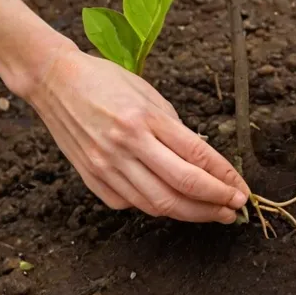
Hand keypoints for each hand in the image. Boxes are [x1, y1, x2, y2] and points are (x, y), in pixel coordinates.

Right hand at [27, 45, 248, 221]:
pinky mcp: (93, 179)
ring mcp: (106, 165)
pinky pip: (132, 203)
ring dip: (192, 213)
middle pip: (182, 187)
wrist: (54, 82)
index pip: (197, 156)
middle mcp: (126, 144)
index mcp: (144, 119)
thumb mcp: (148, 94)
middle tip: (234, 209)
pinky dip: (157, 207)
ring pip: (158, 204)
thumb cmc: (104, 81)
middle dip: (215, 203)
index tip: (241, 189)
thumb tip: (203, 161)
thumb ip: (174, 129)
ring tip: (213, 213)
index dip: (225, 178)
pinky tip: (173, 204)